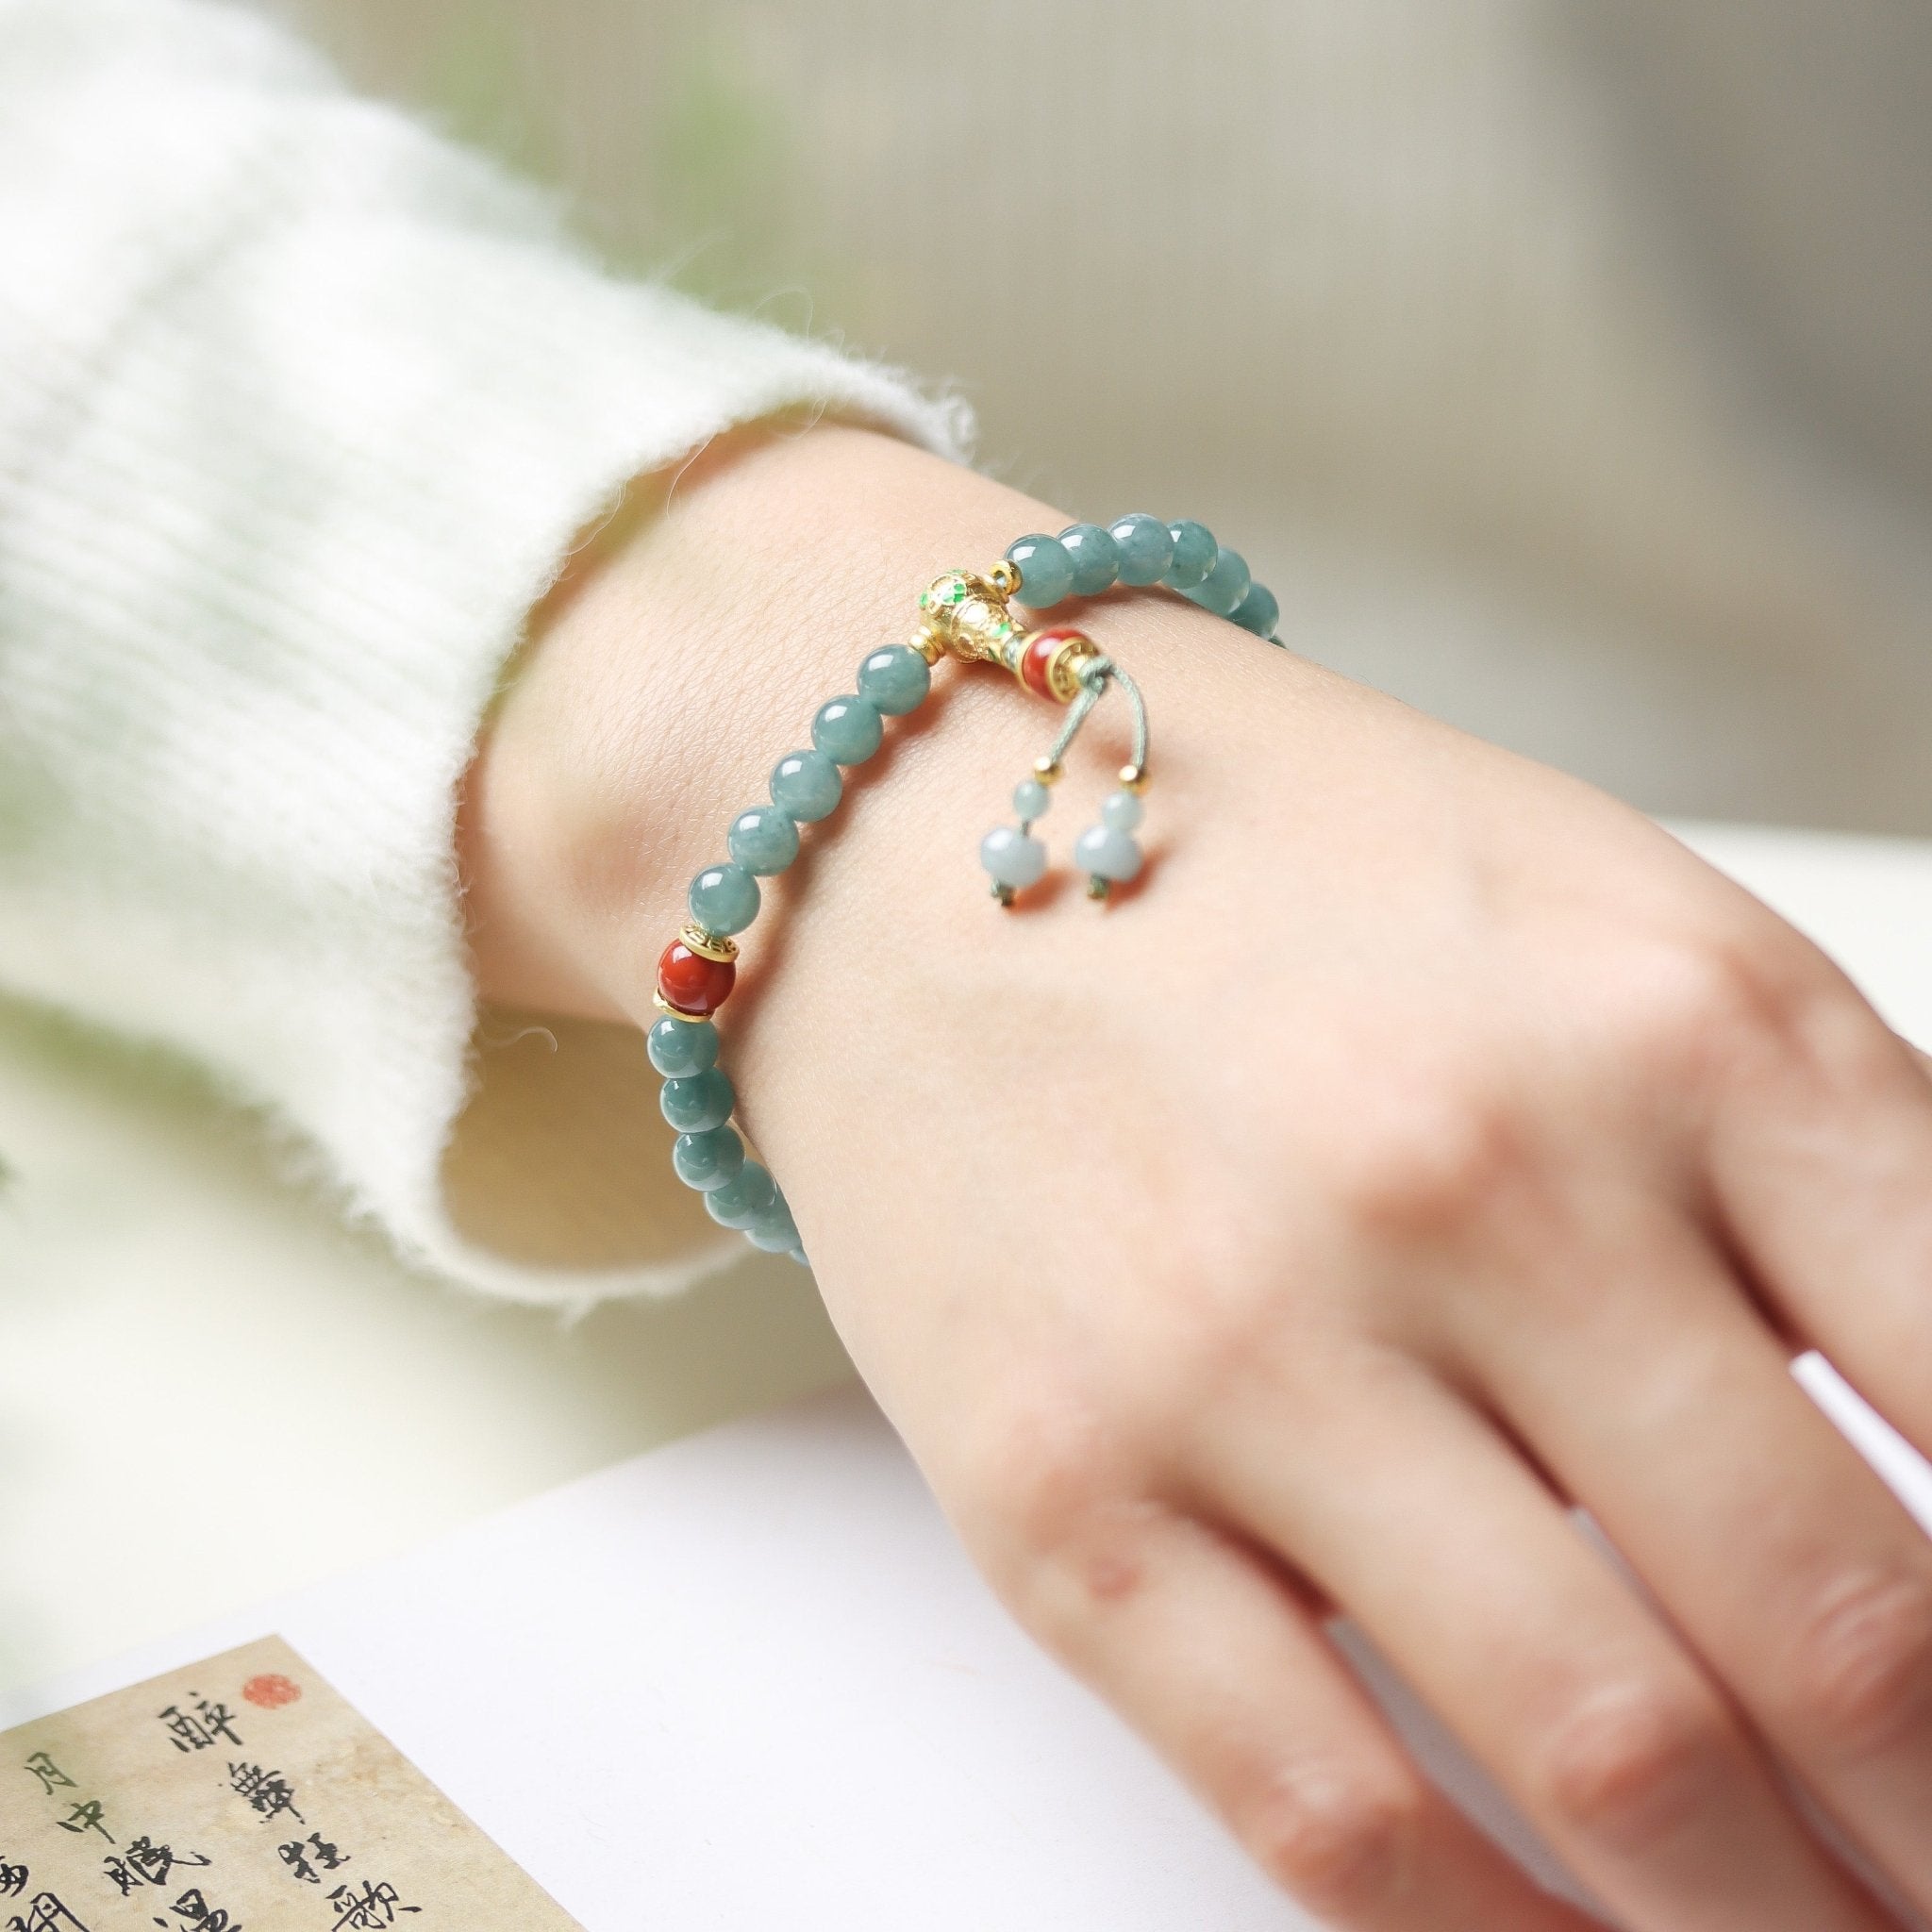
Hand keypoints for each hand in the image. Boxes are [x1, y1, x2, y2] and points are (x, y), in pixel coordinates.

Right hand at [463, 423, 1931, 1929]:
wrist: (913, 830)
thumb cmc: (1277, 870)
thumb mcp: (1618, 932)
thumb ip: (1827, 1181)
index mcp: (1676, 1023)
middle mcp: (1475, 1181)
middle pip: (1840, 1634)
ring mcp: (1247, 1346)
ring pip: (1615, 1763)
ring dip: (1764, 1915)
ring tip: (1809, 1929)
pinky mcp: (1062, 1490)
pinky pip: (1329, 1810)